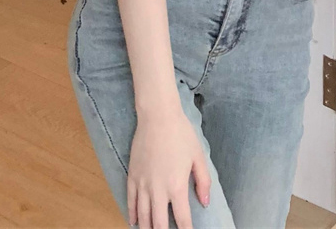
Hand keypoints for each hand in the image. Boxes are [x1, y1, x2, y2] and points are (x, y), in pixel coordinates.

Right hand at [127, 110, 210, 228]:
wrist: (158, 117)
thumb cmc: (181, 134)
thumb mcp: (198, 156)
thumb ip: (203, 181)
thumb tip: (204, 203)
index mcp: (177, 186)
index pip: (182, 219)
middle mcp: (158, 190)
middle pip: (159, 224)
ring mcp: (143, 184)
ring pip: (143, 216)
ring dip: (148, 228)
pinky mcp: (132, 176)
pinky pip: (130, 201)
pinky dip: (132, 214)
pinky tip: (134, 222)